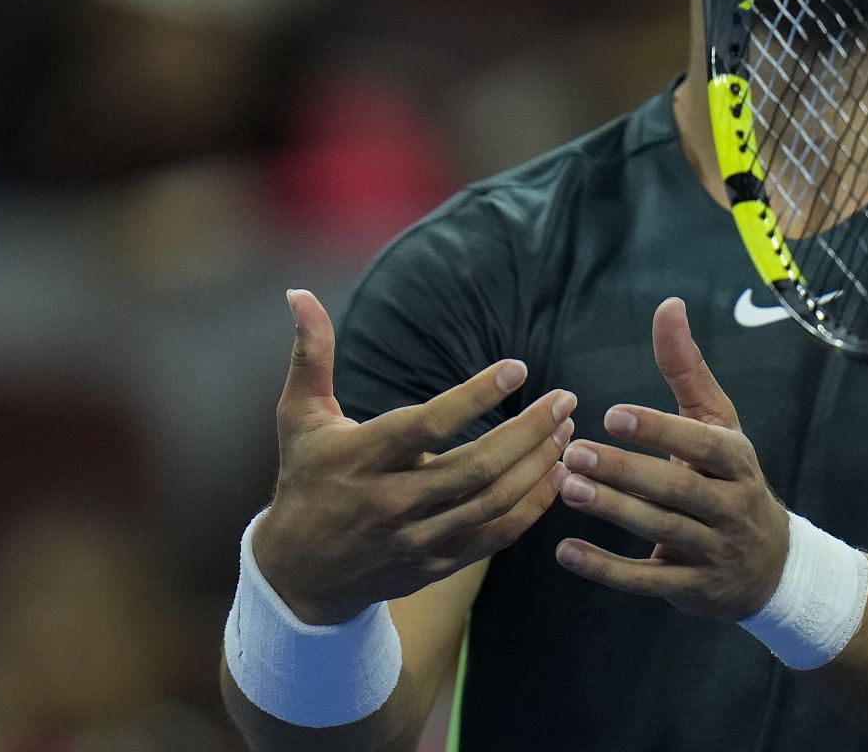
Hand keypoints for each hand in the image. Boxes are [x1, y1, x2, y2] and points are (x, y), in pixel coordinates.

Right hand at [251, 289, 574, 624]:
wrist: (299, 574)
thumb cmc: (306, 478)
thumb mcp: (300, 417)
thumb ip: (311, 354)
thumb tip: (300, 292)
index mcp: (362, 457)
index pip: (429, 426)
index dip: (476, 397)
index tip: (517, 369)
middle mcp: (392, 501)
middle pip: (476, 467)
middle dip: (529, 431)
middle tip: (565, 400)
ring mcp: (416, 538)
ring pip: (493, 502)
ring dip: (538, 466)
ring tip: (567, 431)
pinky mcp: (436, 564)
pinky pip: (496, 537)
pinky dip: (532, 506)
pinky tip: (555, 475)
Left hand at [553, 297, 788, 619]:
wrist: (771, 566)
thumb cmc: (731, 479)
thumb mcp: (718, 423)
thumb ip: (687, 368)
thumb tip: (668, 305)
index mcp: (737, 460)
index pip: (703, 444)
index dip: (660, 430)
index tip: (613, 415)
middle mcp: (731, 505)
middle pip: (678, 488)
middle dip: (626, 471)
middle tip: (574, 453)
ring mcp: (712, 550)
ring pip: (661, 530)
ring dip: (613, 511)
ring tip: (566, 488)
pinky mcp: (691, 589)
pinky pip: (646, 581)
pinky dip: (605, 569)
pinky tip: (565, 551)